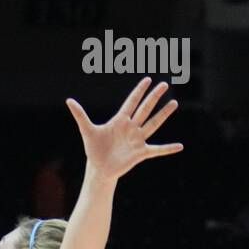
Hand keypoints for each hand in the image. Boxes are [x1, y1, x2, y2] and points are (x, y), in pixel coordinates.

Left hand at [66, 78, 182, 180]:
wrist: (99, 168)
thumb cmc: (94, 149)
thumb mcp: (87, 130)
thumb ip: (80, 115)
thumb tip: (68, 100)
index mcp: (120, 120)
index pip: (131, 102)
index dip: (138, 91)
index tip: (147, 79)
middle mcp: (131, 127)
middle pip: (145, 109)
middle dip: (154, 97)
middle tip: (164, 84)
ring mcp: (137, 139)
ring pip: (153, 124)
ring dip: (163, 115)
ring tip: (174, 103)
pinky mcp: (141, 153)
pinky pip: (157, 150)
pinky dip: (168, 149)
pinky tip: (180, 146)